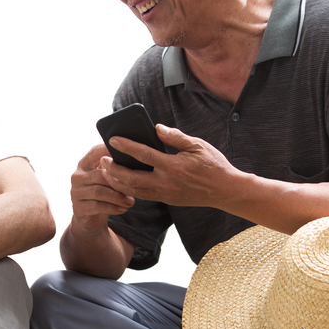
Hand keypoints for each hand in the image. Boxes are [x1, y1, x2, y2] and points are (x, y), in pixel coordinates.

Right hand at [70, 143, 134, 234]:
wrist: (90, 219)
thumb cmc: (103, 195)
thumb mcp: (107, 179)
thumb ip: (114, 168)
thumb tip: (134, 162)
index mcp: (84, 164)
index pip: (96, 152)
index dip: (109, 150)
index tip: (127, 153)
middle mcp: (77, 176)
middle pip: (100, 175)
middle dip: (119, 182)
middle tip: (135, 188)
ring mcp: (76, 192)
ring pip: (99, 191)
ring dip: (118, 197)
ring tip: (131, 201)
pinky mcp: (78, 208)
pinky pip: (97, 206)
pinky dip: (113, 208)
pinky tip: (123, 209)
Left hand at [99, 124, 237, 208]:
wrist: (225, 191)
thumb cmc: (213, 165)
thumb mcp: (198, 145)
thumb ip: (176, 137)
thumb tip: (156, 128)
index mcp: (174, 166)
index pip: (144, 155)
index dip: (127, 146)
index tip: (113, 139)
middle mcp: (167, 183)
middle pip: (132, 178)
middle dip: (114, 169)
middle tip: (102, 159)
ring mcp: (166, 194)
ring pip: (134, 191)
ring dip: (117, 182)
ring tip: (105, 171)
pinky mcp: (167, 200)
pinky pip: (142, 196)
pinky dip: (128, 189)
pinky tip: (120, 181)